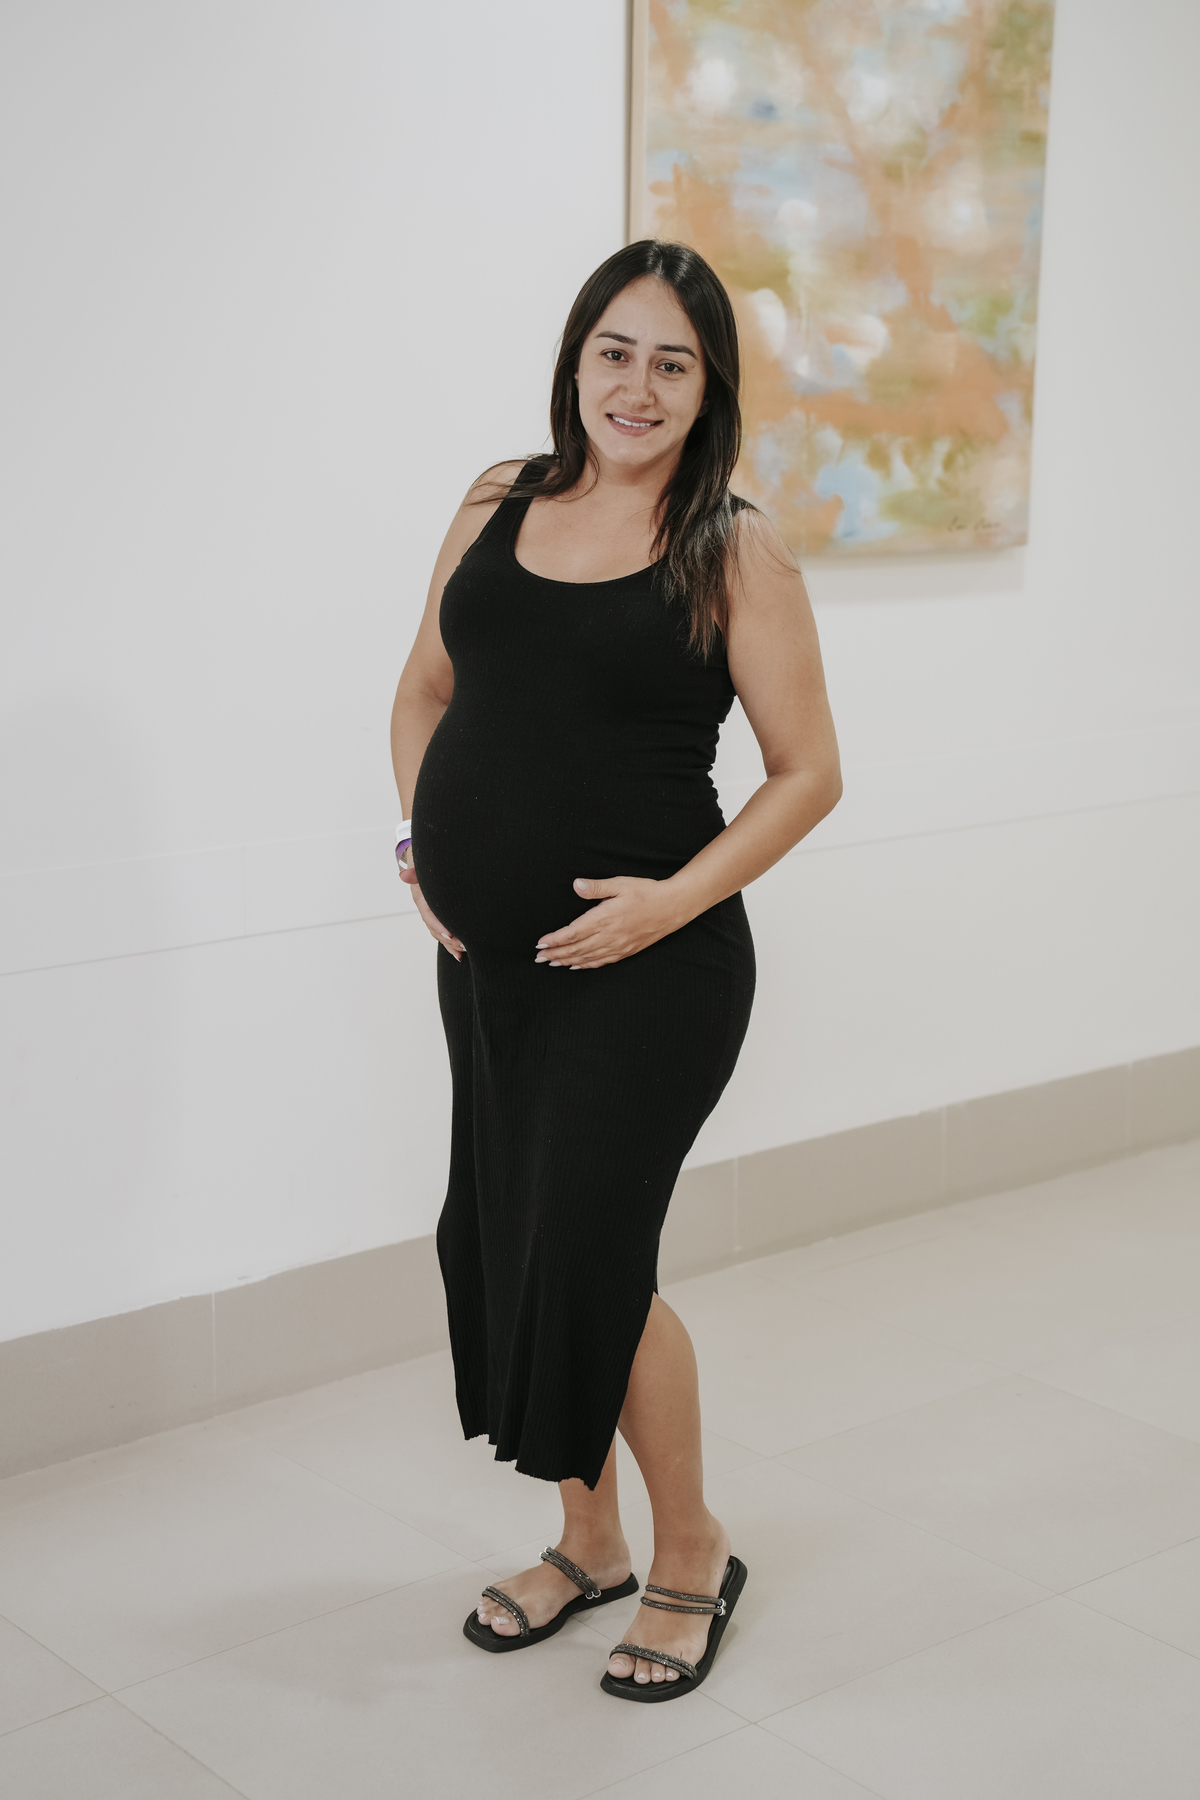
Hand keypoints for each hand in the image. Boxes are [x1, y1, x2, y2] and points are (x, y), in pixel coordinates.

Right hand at [399, 857, 465, 961]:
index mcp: (421, 898)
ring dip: (451, 944)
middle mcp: (426, 908)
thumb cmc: (425, 864)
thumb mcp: (420, 866)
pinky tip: (461, 952)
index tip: (450, 934)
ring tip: (465, 949)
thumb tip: (403, 875)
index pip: (429, 915)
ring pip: (440, 932)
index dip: (438, 926)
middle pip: (435, 928)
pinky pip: (444, 930)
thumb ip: (414, 872)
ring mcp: (432, 912)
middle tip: (463, 945)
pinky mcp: (440, 914)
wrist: (426, 862)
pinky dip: (452, 942)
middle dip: (448, 939)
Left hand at [534, 877, 687, 970]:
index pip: (573, 932)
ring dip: (567, 960)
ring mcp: (618, 946)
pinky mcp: (626, 951)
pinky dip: (585, 965)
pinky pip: (601, 962)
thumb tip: (577, 885)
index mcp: (605, 919)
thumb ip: (597, 887)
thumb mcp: (621, 884)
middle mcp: (609, 936)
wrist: (673, 907)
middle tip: (538, 957)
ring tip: (551, 962)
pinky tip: (575, 965)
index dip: (555, 940)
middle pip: (576, 949)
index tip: (540, 943)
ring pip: (587, 958)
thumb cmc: (646, 892)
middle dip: (555, 953)